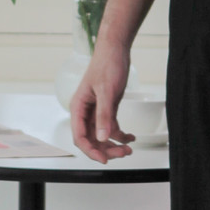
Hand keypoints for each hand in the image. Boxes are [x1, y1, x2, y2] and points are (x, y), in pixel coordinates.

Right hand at [70, 40, 136, 162]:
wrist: (116, 49)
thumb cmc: (107, 65)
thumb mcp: (107, 92)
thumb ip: (104, 116)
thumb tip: (101, 137)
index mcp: (78, 107)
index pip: (80, 136)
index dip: (91, 151)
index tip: (104, 159)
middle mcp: (85, 111)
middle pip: (92, 139)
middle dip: (106, 149)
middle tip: (123, 153)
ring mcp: (96, 110)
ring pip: (101, 135)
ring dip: (114, 144)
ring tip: (129, 148)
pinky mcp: (107, 107)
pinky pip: (111, 126)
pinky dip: (120, 134)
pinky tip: (130, 137)